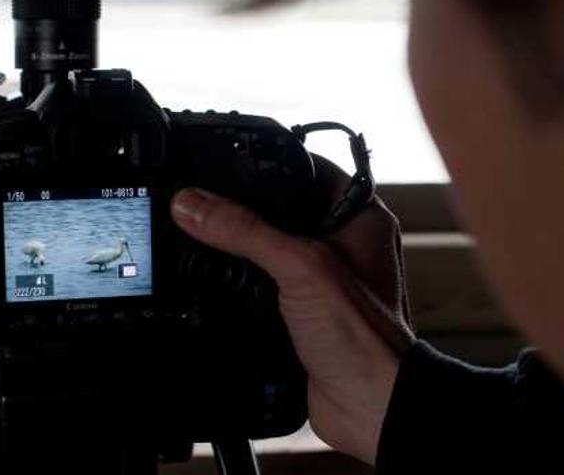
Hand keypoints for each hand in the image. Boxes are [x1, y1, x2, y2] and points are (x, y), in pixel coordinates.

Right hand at [170, 156, 415, 464]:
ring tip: (202, 230)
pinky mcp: (306, 311)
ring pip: (274, 248)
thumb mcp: (300, 267)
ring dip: (242, 245)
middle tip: (205, 196)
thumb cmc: (363, 336)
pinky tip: (214, 277)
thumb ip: (246, 231)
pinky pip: (268, 284)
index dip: (271, 161)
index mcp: (361, 218)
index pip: (311, 169)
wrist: (370, 405)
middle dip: (247, 205)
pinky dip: (243, 280)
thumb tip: (193, 203)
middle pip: (287, 208)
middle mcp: (345, 244)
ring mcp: (326, 280)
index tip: (228, 158)